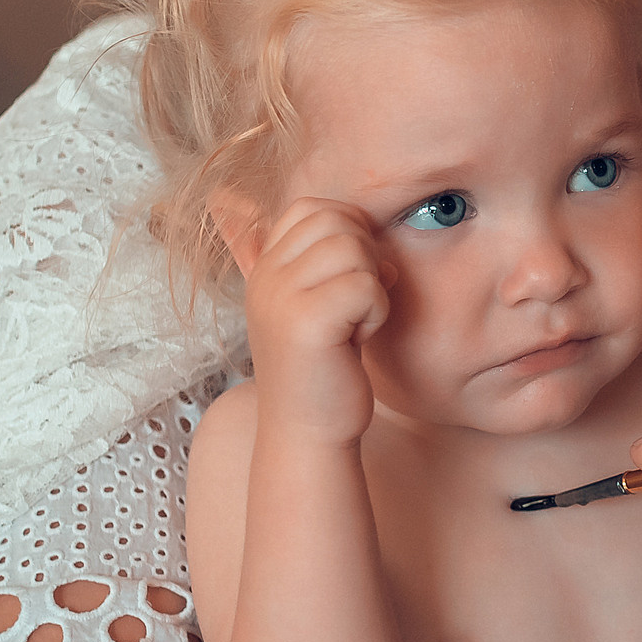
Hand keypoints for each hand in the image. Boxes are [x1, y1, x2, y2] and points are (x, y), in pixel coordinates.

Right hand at [239, 196, 392, 444]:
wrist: (308, 433)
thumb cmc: (325, 370)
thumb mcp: (319, 305)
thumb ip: (330, 262)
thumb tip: (374, 231)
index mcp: (265, 269)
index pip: (312, 208)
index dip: (348, 232)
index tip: (349, 280)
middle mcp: (265, 278)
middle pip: (337, 221)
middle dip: (365, 258)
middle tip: (354, 306)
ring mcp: (280, 298)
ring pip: (354, 248)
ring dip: (372, 286)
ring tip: (353, 324)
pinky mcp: (305, 322)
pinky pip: (365, 285)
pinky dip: (376, 311)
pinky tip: (358, 340)